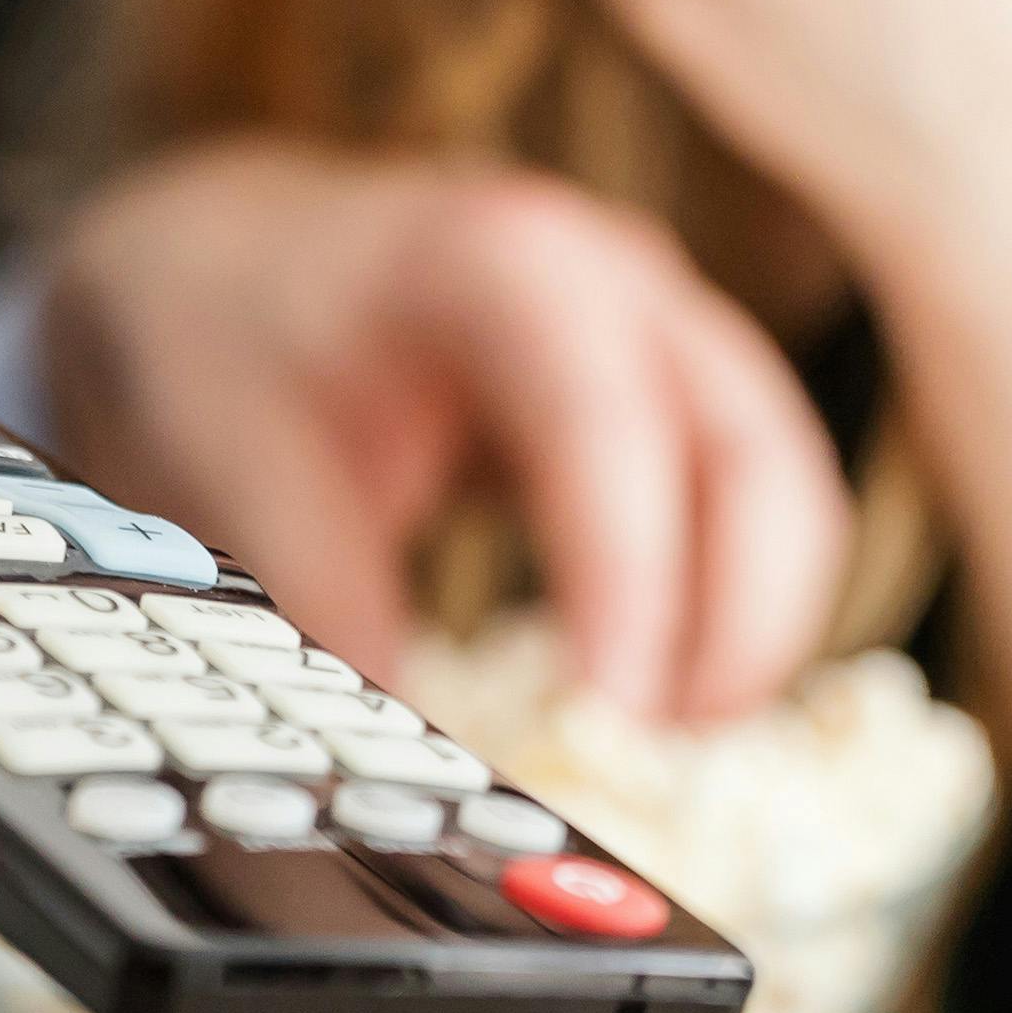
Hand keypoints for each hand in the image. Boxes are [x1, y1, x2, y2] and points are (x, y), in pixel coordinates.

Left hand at [40, 136, 846, 724]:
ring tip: (663, 750)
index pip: (607, 423)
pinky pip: (755, 509)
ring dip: (751, 629)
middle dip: (736, 622)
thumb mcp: (239, 459)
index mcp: (505, 264)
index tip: (610, 712)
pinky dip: (732, 611)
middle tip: (658, 756)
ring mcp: (668, 336)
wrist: (230, 256)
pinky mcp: (679, 401)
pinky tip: (662, 703)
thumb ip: (325, 598)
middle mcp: (621, 285)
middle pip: (754, 456)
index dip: (628, 576)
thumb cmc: (236, 333)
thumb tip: (397, 756)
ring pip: (781, 489)